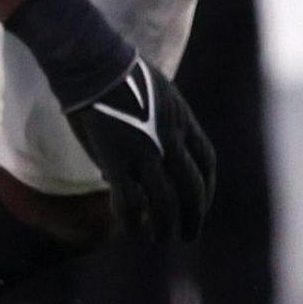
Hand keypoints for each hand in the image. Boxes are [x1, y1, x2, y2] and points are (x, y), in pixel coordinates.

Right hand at [62, 55, 217, 240]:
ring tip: (161, 240)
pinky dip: (131, 218)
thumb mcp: (158, 95)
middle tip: (189, 235)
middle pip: (191, 186)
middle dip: (194, 214)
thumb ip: (159, 124)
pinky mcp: (116, 158)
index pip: (206, 162)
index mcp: (183, 121)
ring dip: (165, 224)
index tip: (202, 204)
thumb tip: (148, 152)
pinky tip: (129, 230)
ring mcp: (145, 150)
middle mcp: (170, 139)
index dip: (207, 188)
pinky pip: (129, 198)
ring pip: (164, 199)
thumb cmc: (120, 75)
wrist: (95, 63)